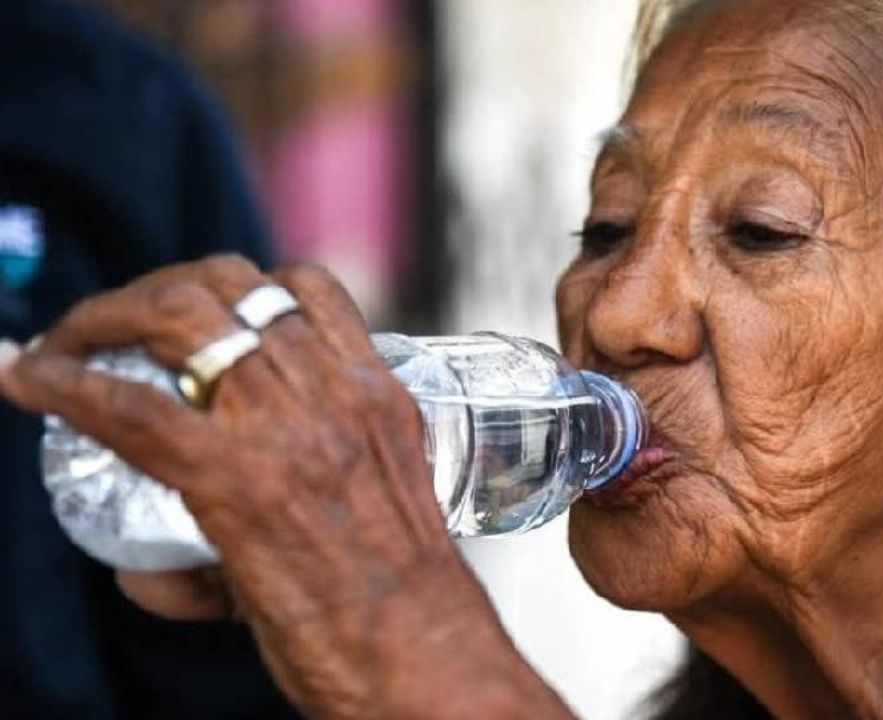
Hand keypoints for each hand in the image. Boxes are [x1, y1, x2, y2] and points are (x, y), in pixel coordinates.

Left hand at [0, 255, 570, 718]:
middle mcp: (333, 389)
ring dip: (108, 315)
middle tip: (111, 324)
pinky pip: (130, 408)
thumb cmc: (402, 607)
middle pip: (228, 282)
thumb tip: (149, 570)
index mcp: (375, 392)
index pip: (305, 289)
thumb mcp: (362, 526)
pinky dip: (66, 384)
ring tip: (72, 342)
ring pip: (178, 316)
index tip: (190, 307)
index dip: (234, 281)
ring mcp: (286, 426)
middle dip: (154, 285)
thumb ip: (270, 524)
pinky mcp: (236, 477)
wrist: (423, 650)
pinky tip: (28, 378)